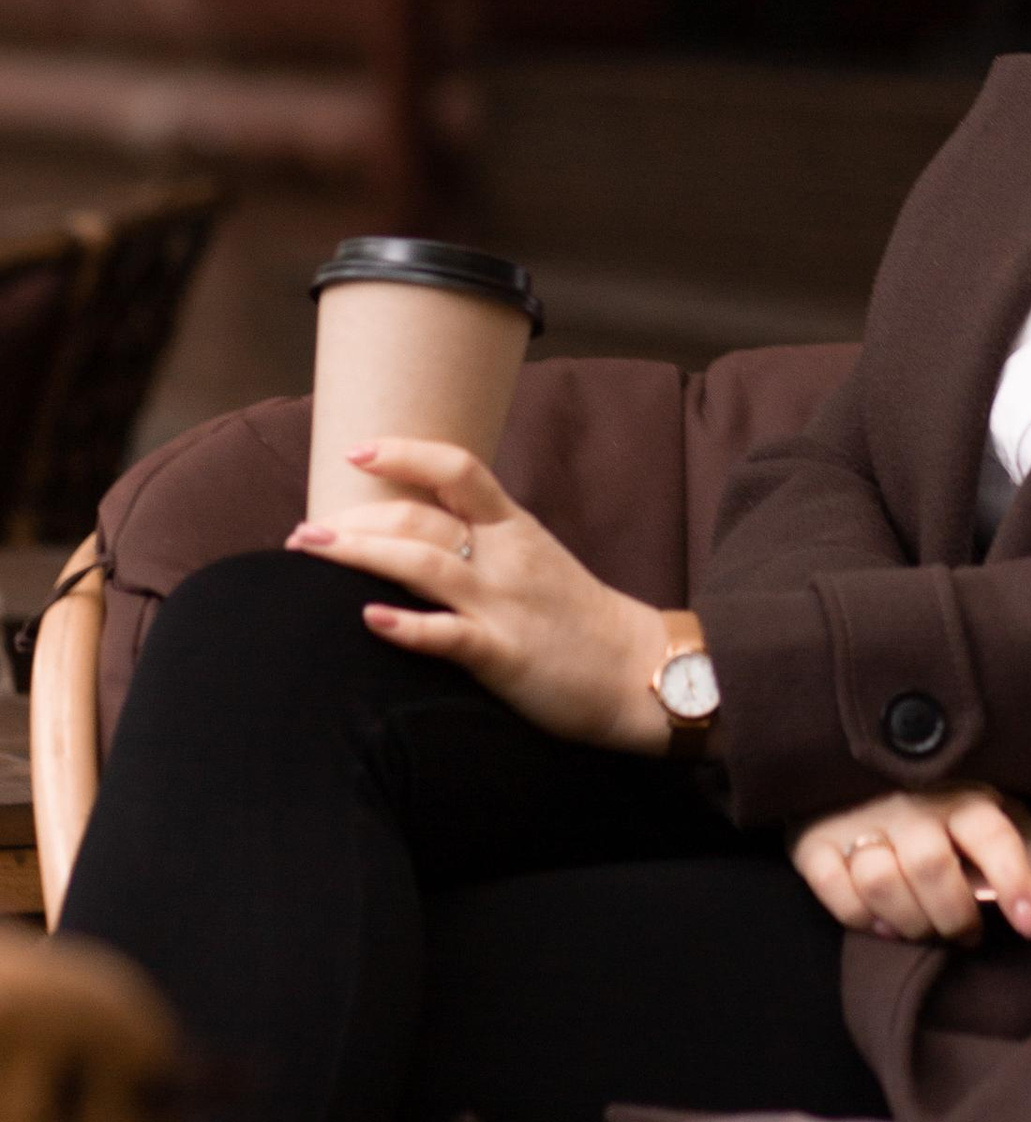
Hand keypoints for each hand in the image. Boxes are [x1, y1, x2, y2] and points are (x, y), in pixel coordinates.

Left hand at [285, 442, 672, 753]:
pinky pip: (450, 635)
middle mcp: (505, 556)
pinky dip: (408, 625)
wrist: (635, 669)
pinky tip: (369, 619)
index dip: (403, 453)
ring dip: (361, 554)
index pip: (457, 469)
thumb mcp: (534, 559)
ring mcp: (504, 603)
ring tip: (311, 552)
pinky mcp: (505, 654)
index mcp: (513, 527)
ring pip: (425, 563)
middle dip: (355, 518)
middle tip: (304, 533)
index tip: (353, 452)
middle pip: (422, 516)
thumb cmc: (574, 617)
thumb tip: (415, 529)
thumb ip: (484, 540)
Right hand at [791, 787, 1030, 945]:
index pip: (992, 834)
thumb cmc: (937, 798)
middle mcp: (908, 803)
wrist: (848, 760)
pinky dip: (860, 917)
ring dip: (910, 921)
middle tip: (968, 934)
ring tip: (924, 930)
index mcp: (961, 792)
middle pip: (932, 867)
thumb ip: (1028, 849)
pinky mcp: (814, 840)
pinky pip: (835, 891)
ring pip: (883, 881)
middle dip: (955, 915)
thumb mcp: (988, 806)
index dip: (1013, 880)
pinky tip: (881, 923)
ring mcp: (858, 820)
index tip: (1030, 924)